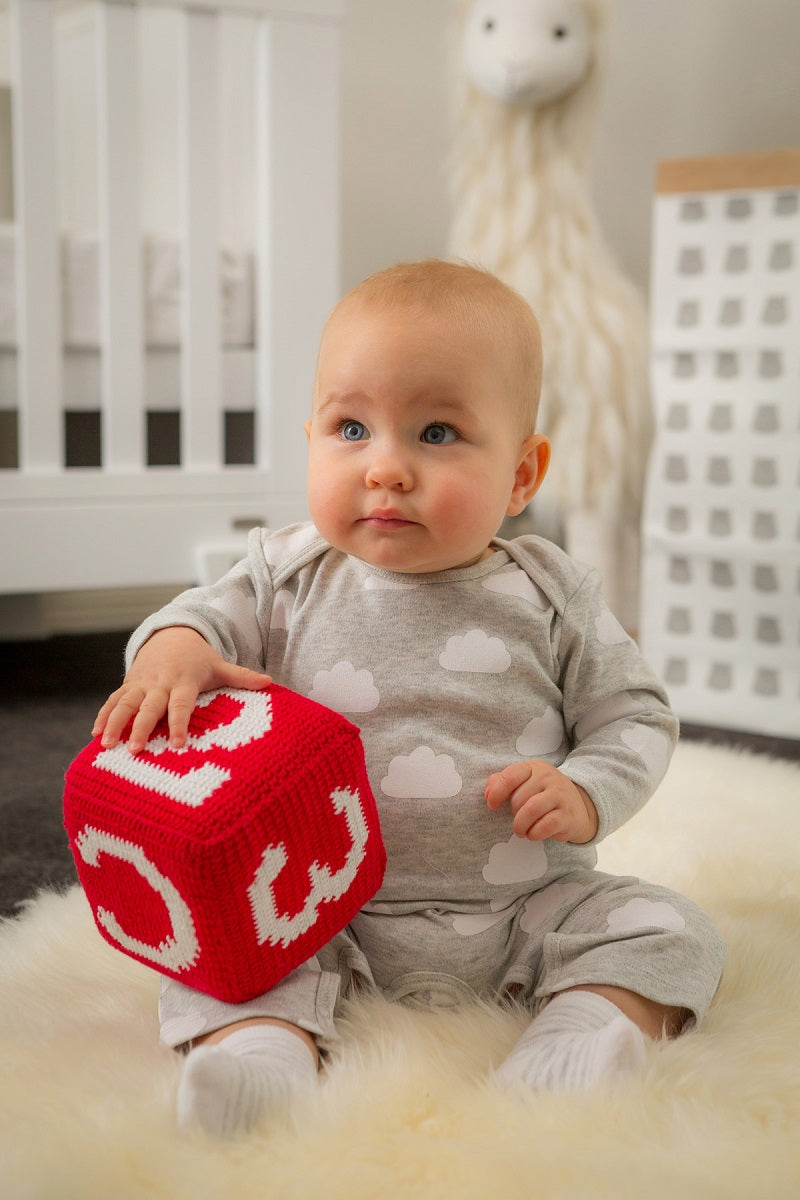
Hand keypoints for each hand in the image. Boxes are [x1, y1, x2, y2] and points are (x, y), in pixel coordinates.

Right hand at [92, 626, 270, 753]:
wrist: (170, 635)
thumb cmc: (199, 659)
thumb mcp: (219, 665)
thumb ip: (243, 677)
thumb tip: (271, 682)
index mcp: (183, 681)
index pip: (181, 705)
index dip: (179, 724)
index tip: (177, 745)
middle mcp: (160, 683)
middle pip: (149, 707)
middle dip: (141, 728)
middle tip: (135, 750)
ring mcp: (141, 684)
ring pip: (125, 703)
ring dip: (115, 723)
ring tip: (106, 745)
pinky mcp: (128, 685)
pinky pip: (113, 700)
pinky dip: (103, 716)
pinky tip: (95, 735)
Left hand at [484, 760, 597, 844]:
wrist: (578, 807)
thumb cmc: (542, 795)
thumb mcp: (524, 783)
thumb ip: (502, 783)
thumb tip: (487, 793)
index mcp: (533, 768)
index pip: (510, 776)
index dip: (496, 793)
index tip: (492, 806)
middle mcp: (548, 777)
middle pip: (518, 798)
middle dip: (513, 813)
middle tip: (518, 819)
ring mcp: (560, 795)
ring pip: (531, 811)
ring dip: (520, 826)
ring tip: (521, 831)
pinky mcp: (568, 815)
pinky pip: (545, 826)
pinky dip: (534, 834)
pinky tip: (534, 834)